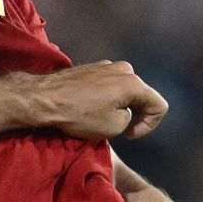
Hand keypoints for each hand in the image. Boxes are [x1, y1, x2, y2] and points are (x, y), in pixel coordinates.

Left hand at [19, 60, 167, 139]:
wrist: (43, 98)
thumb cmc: (79, 114)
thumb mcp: (114, 126)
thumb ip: (129, 119)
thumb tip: (123, 112)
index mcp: (134, 82)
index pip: (159, 105)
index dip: (149, 125)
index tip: (130, 135)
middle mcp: (123, 69)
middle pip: (141, 95)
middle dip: (135, 114)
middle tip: (119, 130)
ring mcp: (105, 65)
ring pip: (124, 90)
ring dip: (118, 105)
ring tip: (101, 119)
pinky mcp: (89, 68)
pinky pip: (108, 85)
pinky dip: (105, 98)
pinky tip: (89, 108)